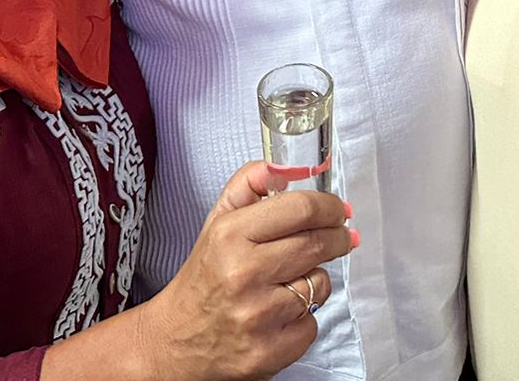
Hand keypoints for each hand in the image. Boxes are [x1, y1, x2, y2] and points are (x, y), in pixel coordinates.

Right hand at [129, 163, 356, 380]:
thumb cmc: (204, 277)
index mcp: (231, 235)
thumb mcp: (217, 220)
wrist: (176, 341)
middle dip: (338, 237)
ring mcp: (258, 316)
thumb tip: (288, 167)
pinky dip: (303, 318)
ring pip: (320, 284)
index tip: (339, 210)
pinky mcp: (268, 352)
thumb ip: (249, 184)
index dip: (329, 206)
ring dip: (314, 280)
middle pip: (318, 244)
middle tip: (342, 237)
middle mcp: (244, 274)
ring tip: (289, 282)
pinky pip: (312, 324)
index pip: (301, 209)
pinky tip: (279, 315)